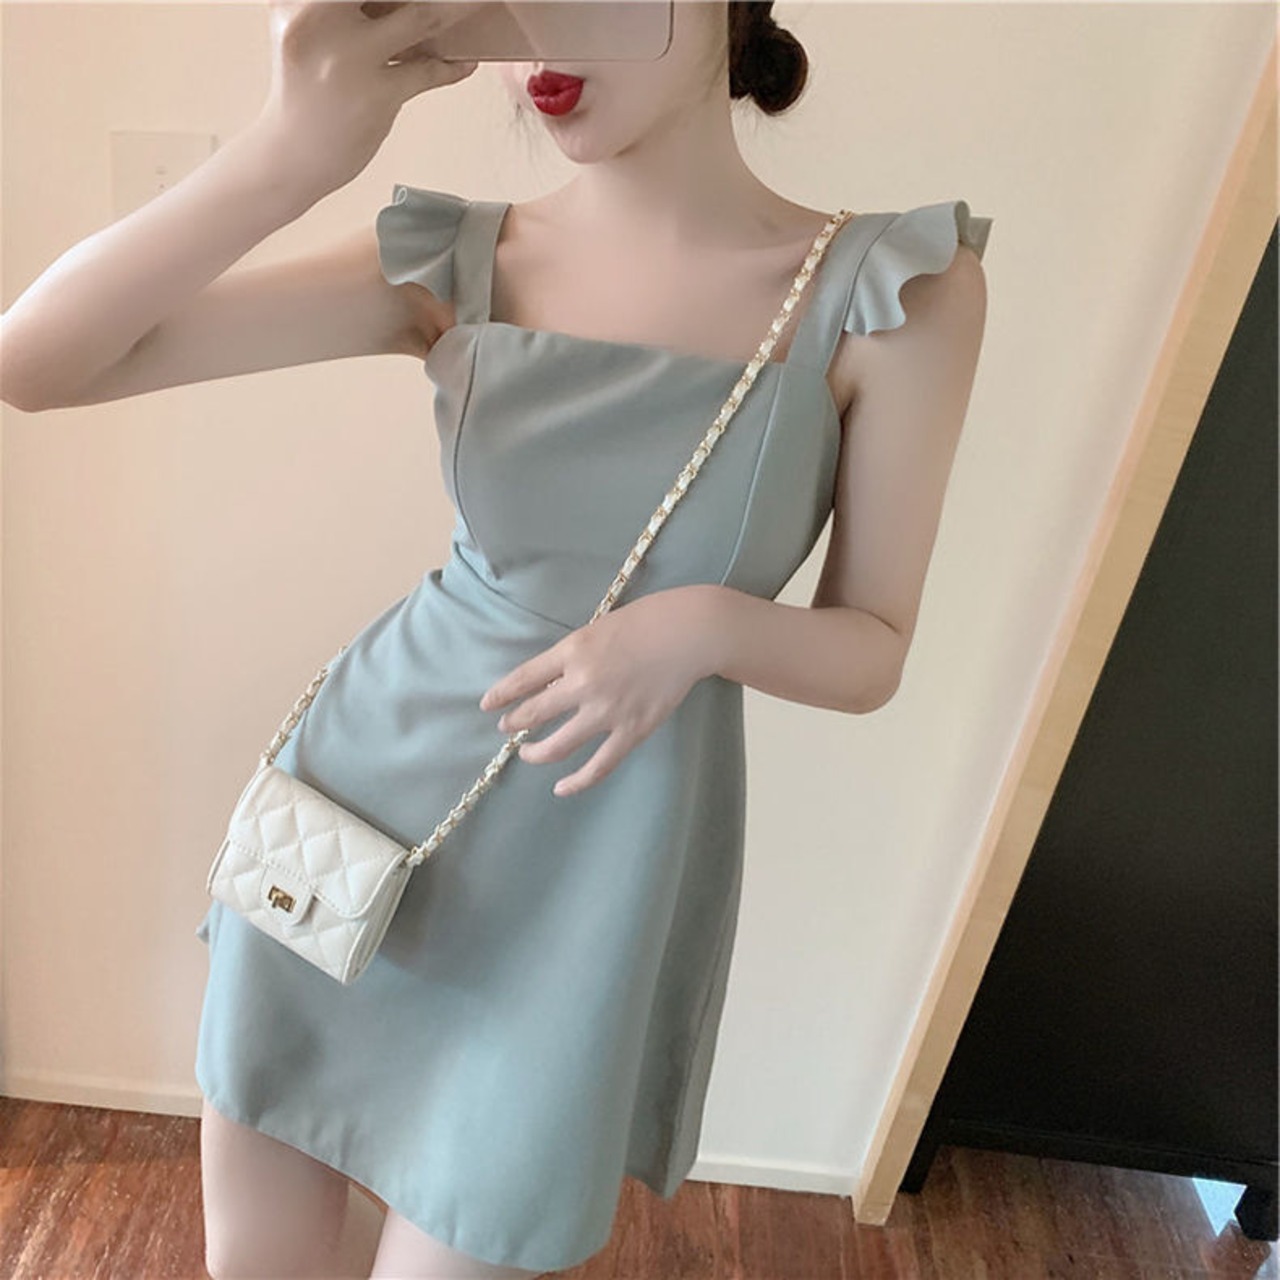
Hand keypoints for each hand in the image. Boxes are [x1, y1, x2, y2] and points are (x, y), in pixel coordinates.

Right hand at [254, 0, 478, 195]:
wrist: (291, 155)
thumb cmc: (308, 91)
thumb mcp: (307, 31)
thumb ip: (343, 9)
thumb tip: (407, 1)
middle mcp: (318, 18)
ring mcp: (348, 57)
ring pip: (418, 18)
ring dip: (454, 11)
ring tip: (475, 6)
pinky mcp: (376, 94)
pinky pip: (428, 70)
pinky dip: (452, 66)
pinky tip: (465, 64)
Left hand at [478, 587, 720, 797]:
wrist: (687, 633)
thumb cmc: (644, 623)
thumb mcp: (596, 630)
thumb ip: (571, 657)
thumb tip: (549, 684)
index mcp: (572, 651)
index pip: (523, 679)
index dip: (501, 695)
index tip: (488, 705)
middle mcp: (583, 683)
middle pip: (533, 714)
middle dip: (515, 723)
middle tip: (507, 728)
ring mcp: (607, 711)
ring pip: (558, 745)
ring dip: (535, 752)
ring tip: (528, 753)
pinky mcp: (632, 731)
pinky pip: (598, 765)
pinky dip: (576, 781)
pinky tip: (561, 788)